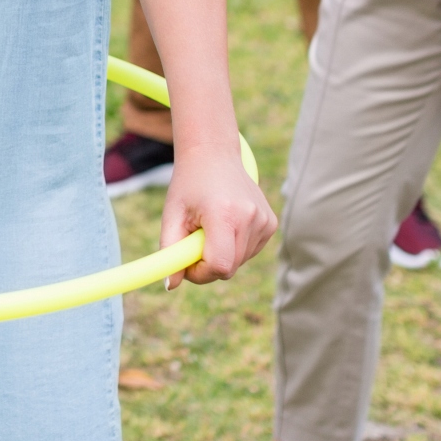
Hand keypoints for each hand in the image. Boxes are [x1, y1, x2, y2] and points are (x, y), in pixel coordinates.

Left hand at [160, 148, 276, 287]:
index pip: (220, 266)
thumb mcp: (172, 215)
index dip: (200, 273)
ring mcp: (264, 221)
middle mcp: (250, 218)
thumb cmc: (188, 185)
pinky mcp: (271, 223)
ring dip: (221, 254)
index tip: (186, 264)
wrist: (213, 154)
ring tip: (210, 226)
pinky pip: (249, 251)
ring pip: (239, 262)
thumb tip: (170, 286)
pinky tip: (226, 224)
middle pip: (229, 268)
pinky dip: (234, 246)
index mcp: (224, 214)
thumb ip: (170, 251)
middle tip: (193, 241)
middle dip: (208, 265)